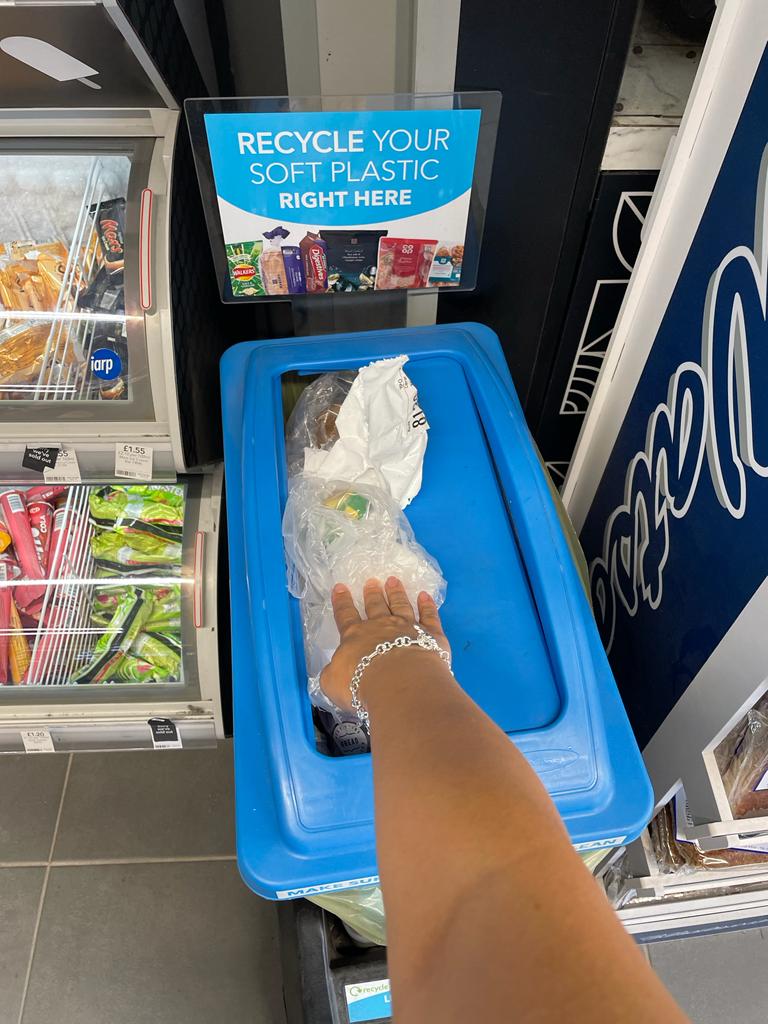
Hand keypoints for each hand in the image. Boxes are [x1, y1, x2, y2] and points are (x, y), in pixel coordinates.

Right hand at [319, 576, 449, 711]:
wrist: (400, 684)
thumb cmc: (361, 685)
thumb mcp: (333, 683)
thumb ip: (332, 674)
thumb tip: (333, 671)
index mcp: (355, 636)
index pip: (345, 615)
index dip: (342, 602)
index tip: (341, 587)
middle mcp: (381, 626)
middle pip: (376, 606)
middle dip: (372, 593)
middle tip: (372, 581)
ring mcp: (408, 627)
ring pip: (401, 605)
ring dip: (396, 593)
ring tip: (394, 581)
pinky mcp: (431, 635)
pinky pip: (428, 616)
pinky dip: (427, 605)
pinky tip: (425, 596)